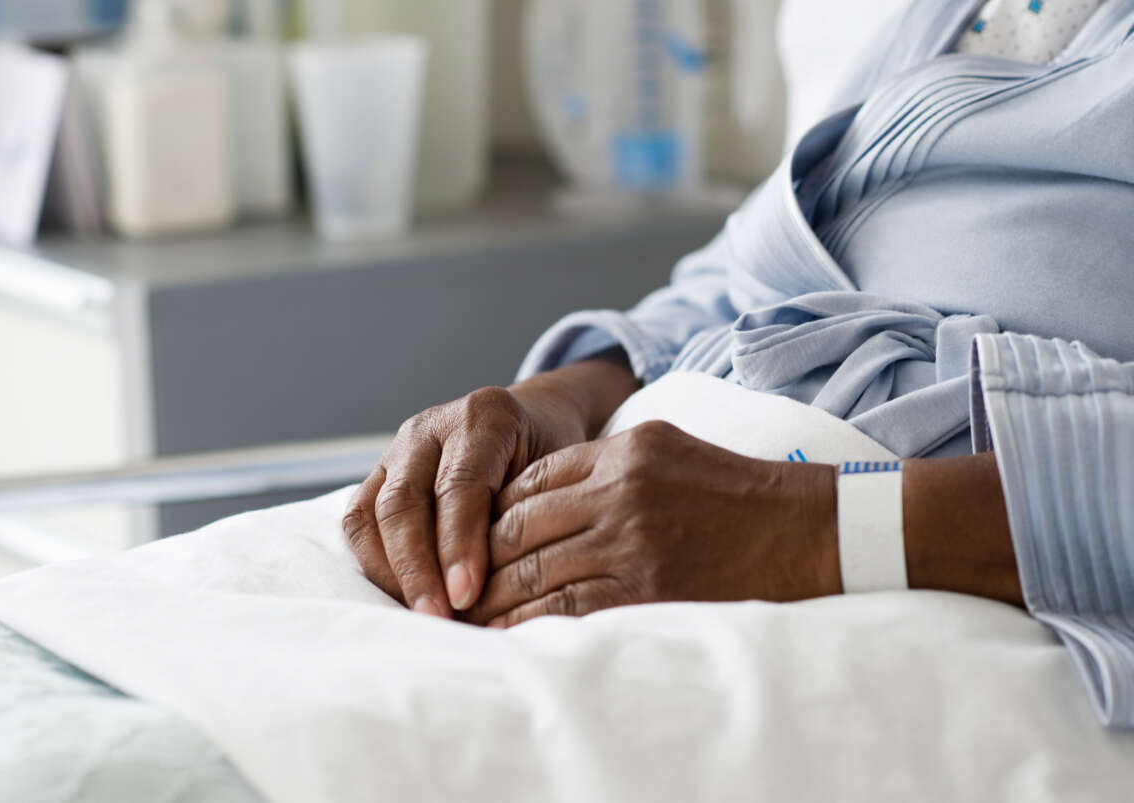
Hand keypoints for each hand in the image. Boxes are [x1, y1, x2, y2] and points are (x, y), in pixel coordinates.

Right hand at [342, 356, 638, 617]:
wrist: (535, 420)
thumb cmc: (551, 456)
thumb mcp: (556, 475)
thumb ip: (528, 518)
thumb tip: (504, 594)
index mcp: (484, 418)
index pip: (460, 484)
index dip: (459, 543)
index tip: (467, 594)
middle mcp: (431, 428)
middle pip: (406, 500)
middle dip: (418, 567)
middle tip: (439, 618)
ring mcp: (397, 450)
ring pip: (373, 513)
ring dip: (393, 571)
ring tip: (422, 616)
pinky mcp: (378, 475)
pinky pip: (359, 521)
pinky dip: (376, 563)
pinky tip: (405, 597)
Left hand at [465, 420, 841, 627]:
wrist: (808, 531)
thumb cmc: (734, 490)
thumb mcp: (667, 447)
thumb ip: (602, 463)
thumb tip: (536, 492)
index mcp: (624, 452)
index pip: (530, 482)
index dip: (492, 512)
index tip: (472, 538)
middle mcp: (622, 493)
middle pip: (521, 527)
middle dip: (479, 558)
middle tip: (454, 581)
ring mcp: (634, 543)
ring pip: (536, 570)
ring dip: (495, 597)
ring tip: (469, 613)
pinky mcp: (649, 590)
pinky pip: (569, 608)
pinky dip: (530, 623)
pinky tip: (509, 633)